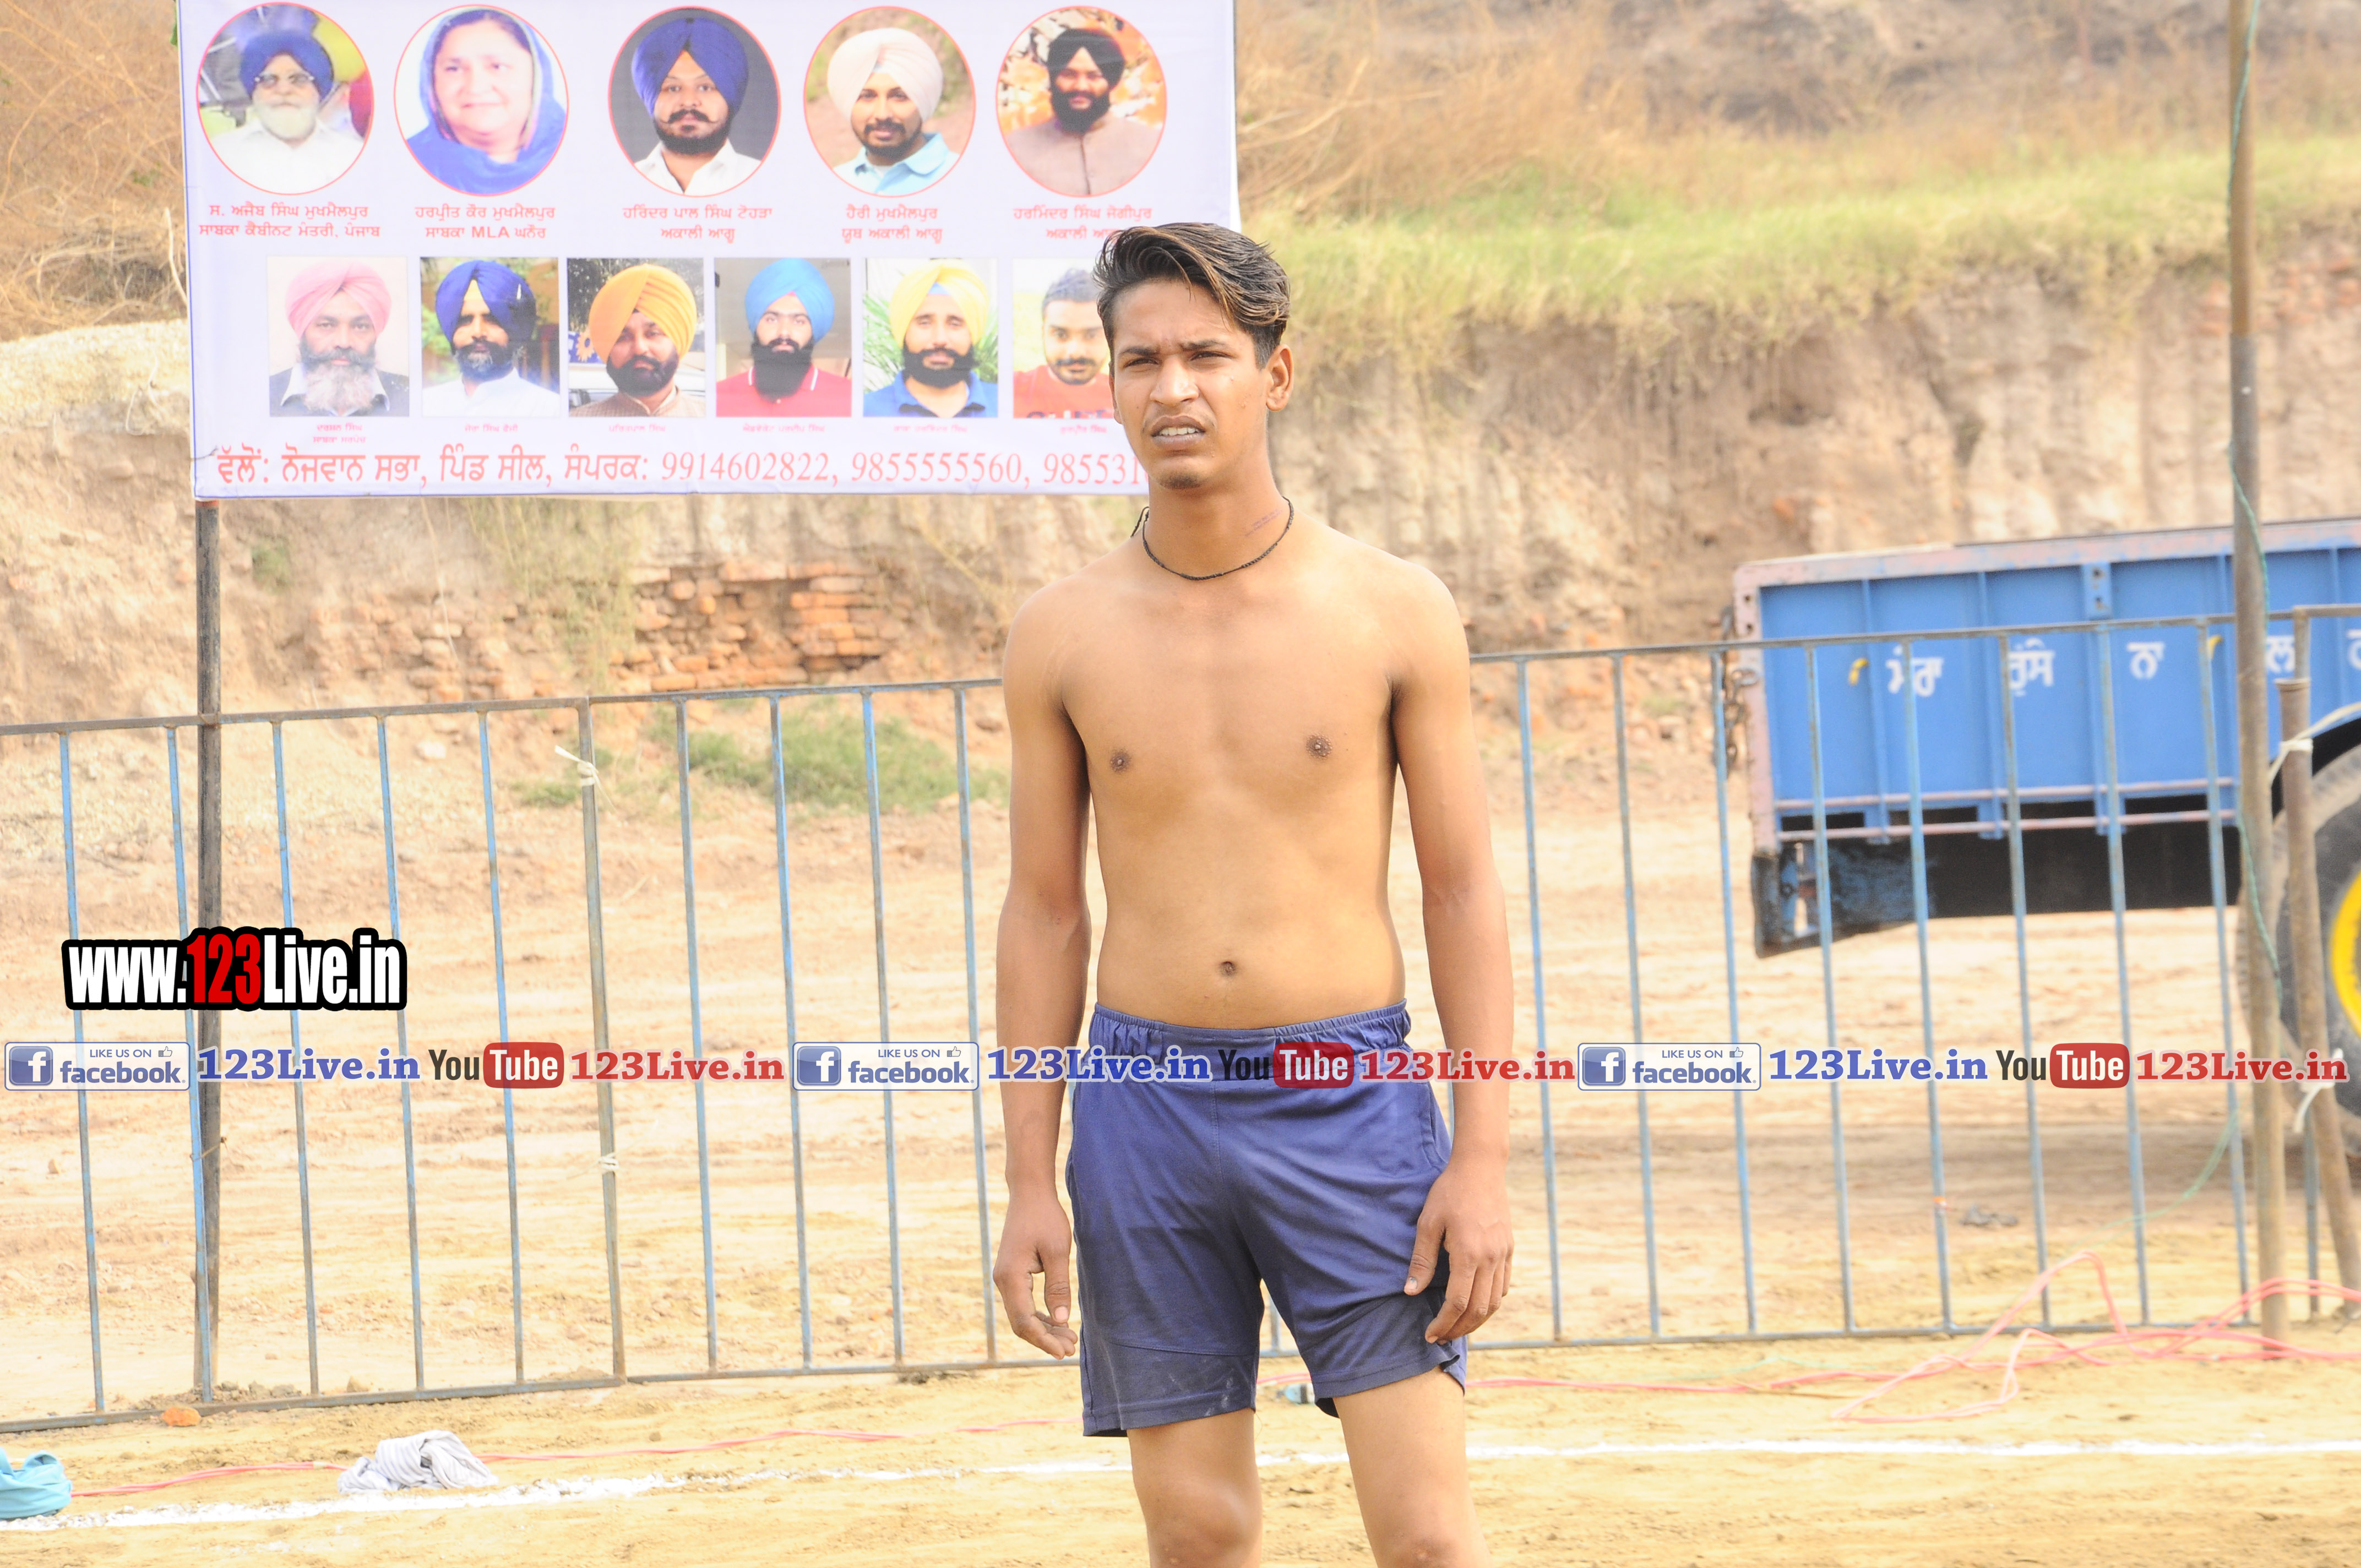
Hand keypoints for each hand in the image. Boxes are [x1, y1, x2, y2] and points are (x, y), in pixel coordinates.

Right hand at [993, 1187, 1076, 1356]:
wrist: (1029, 1194)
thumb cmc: (1045, 1218)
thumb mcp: (1058, 1251)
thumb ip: (1058, 1286)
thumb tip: (1062, 1321)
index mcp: (1011, 1277)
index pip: (1025, 1320)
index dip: (1044, 1340)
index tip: (1064, 1351)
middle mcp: (1003, 1281)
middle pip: (1021, 1323)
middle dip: (1045, 1338)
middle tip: (1071, 1348)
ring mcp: (1005, 1278)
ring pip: (1022, 1315)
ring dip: (1044, 1328)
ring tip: (1069, 1339)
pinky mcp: (1012, 1275)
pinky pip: (1023, 1303)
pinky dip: (1039, 1315)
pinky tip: (1057, 1321)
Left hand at [1405, 1153, 1512, 1342]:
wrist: (1480, 1168)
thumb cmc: (1449, 1193)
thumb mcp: (1428, 1223)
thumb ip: (1422, 1260)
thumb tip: (1410, 1292)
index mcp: (1468, 1254)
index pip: (1457, 1303)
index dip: (1443, 1324)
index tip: (1430, 1335)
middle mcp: (1490, 1259)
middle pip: (1479, 1310)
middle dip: (1459, 1329)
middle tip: (1441, 1338)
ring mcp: (1504, 1255)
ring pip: (1495, 1302)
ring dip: (1476, 1321)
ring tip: (1457, 1328)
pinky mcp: (1509, 1249)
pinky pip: (1504, 1286)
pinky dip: (1491, 1302)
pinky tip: (1476, 1305)